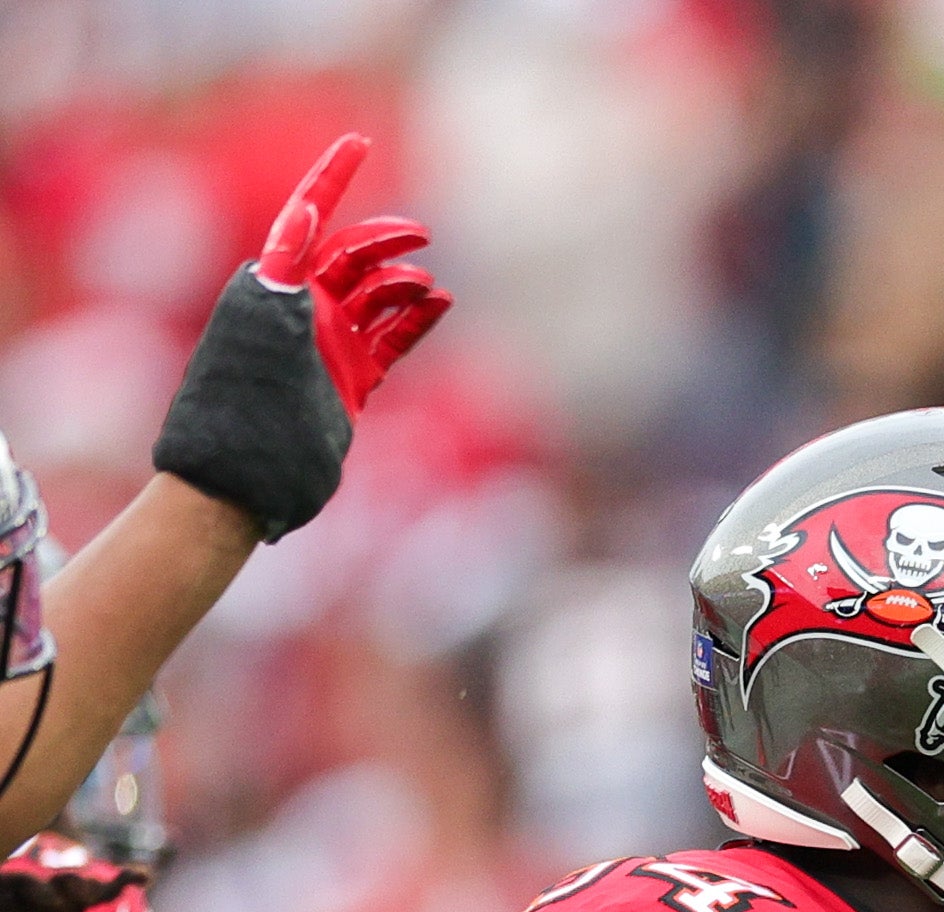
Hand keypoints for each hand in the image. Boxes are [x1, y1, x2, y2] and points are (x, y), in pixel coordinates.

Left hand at [153, 137, 449, 535]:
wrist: (244, 476)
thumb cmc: (242, 402)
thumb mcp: (261, 327)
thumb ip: (283, 270)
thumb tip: (305, 215)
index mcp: (273, 287)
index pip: (308, 217)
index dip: (332, 176)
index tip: (359, 141)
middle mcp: (302, 310)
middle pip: (352, 255)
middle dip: (387, 239)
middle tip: (422, 239)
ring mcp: (330, 345)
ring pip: (378, 296)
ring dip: (406, 283)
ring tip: (430, 288)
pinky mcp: (354, 381)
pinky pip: (394, 339)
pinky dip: (418, 320)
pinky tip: (441, 305)